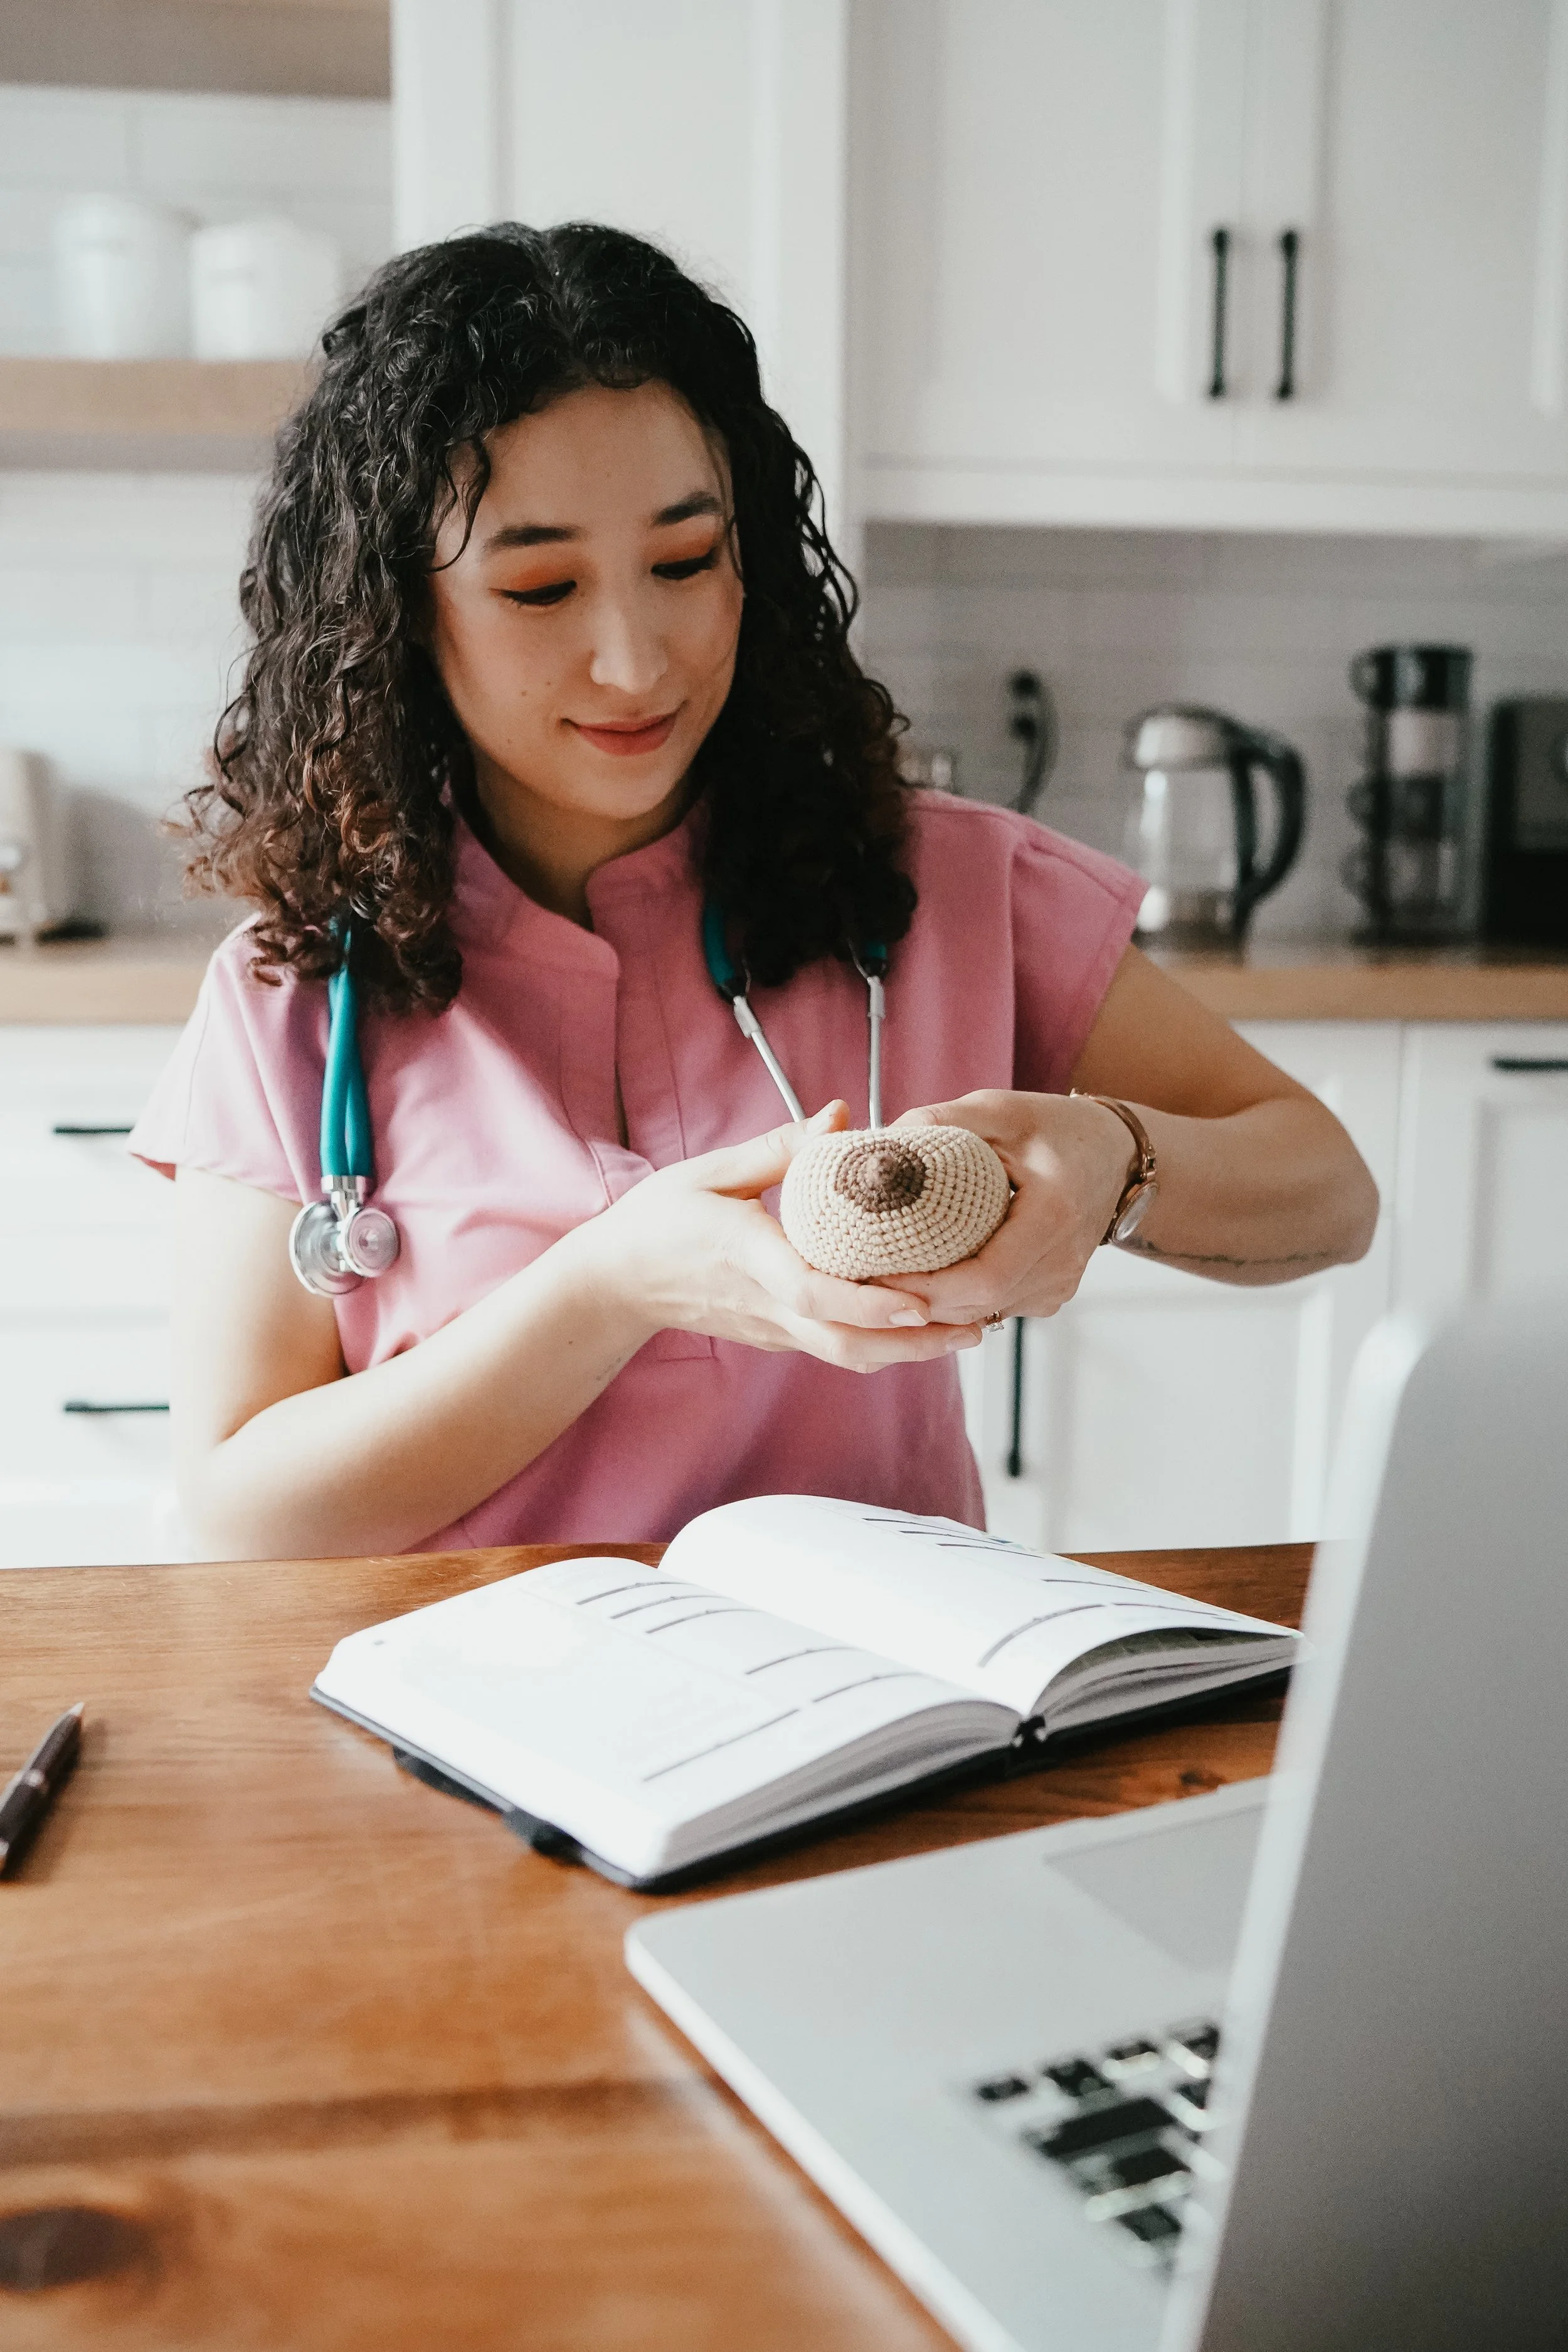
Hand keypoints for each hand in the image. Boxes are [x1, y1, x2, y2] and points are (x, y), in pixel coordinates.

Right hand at [574, 1102, 983, 1372]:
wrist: (615, 1283)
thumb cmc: (658, 1221)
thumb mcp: (711, 1170)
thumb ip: (781, 1147)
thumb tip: (841, 1117)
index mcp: (748, 1257)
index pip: (815, 1293)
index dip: (872, 1303)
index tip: (923, 1299)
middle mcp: (766, 1306)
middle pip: (848, 1345)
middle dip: (918, 1342)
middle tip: (976, 1324)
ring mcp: (772, 1330)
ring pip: (848, 1357)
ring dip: (911, 1351)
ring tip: (966, 1329)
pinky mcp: (777, 1338)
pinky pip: (837, 1350)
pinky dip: (883, 1344)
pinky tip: (923, 1324)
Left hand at [891, 1090, 1134, 1323]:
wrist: (1114, 1155)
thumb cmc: (1057, 1129)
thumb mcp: (998, 1111)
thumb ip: (939, 1123)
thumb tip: (876, 1144)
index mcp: (1054, 1215)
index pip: (985, 1278)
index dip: (925, 1286)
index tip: (875, 1270)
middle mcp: (1061, 1262)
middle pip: (976, 1305)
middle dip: (913, 1299)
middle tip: (858, 1276)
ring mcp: (1057, 1286)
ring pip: (980, 1315)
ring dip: (928, 1304)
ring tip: (877, 1277)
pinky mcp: (1048, 1296)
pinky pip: (992, 1308)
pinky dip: (953, 1299)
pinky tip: (919, 1277)